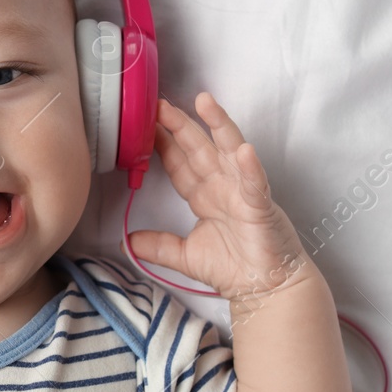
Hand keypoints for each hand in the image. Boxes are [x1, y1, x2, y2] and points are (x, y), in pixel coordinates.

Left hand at [127, 93, 312, 303]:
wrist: (265, 289)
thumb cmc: (233, 268)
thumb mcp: (184, 256)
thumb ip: (157, 246)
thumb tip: (126, 242)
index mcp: (204, 196)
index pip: (180, 164)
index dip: (162, 144)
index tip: (144, 124)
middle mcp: (222, 187)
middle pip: (198, 150)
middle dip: (179, 126)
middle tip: (159, 104)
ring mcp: (242, 193)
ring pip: (228, 152)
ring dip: (218, 126)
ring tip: (204, 102)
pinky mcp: (260, 207)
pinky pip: (254, 184)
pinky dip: (250, 167)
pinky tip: (244, 151)